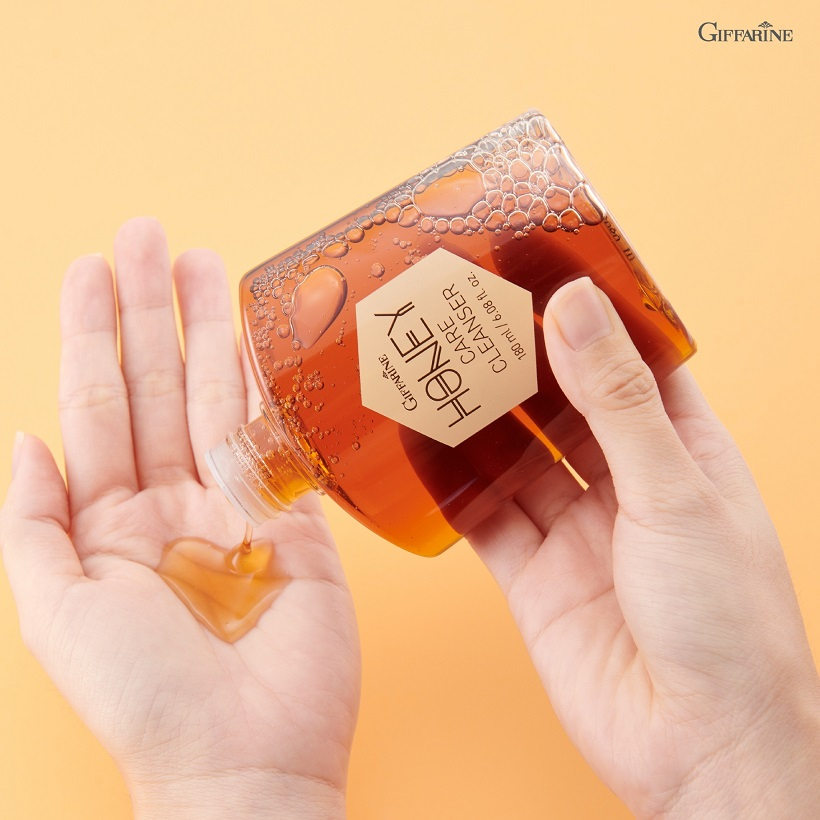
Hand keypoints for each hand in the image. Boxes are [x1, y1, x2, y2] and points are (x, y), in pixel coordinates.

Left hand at [0, 218, 359, 818]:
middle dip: (152, 310)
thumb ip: (30, 524)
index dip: (94, 334)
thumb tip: (25, 438)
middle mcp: (169, 502)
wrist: (244, 758)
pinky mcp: (295, 518)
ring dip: (209, 330)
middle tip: (152, 236)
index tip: (95, 267)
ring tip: (207, 263)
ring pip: (216, 398)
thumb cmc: (143, 700)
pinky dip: (265, 387)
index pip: (98, 405)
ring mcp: (235, 505)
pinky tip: (257, 340)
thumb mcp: (54, 613)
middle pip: (156, 385)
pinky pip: (276, 438)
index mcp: (107, 522)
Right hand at [469, 277, 819, 816]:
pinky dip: (451, 488)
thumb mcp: (674, 492)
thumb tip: (577, 307)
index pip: (636, 362)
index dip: (594, 317)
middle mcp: (626, 484)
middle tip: (471, 313)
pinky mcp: (533, 575)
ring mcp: (576, 529)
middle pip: (563, 404)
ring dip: (479, 419)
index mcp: (682, 452)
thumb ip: (617, 400)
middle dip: (520, 363)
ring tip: (435, 366)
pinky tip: (419, 452)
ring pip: (516, 457)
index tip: (545, 272)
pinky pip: (483, 518)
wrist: (699, 748)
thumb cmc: (727, 621)